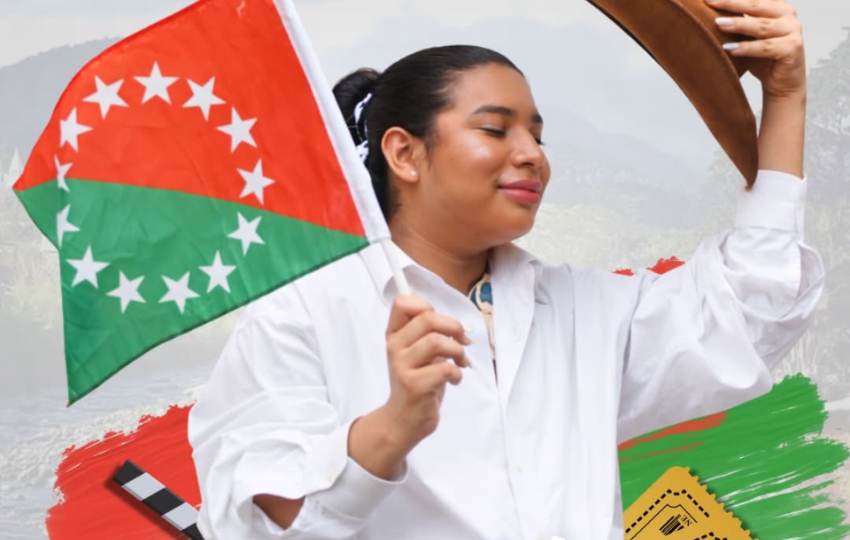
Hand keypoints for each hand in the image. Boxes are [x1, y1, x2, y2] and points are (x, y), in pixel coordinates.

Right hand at [382, 294, 470, 447]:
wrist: (404, 419)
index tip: (441, 322)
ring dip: (458, 352)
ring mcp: (402, 366)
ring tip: (460, 363)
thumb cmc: (417, 381)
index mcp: (394, 334)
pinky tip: (454, 380)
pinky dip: (457, 373)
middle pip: (428, 319)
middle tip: (463, 342)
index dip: (426, 305)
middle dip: (454, 327)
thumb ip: (425, 332)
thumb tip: (446, 316)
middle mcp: (394, 347)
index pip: (402, 303)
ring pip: (437, 342)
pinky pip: (445, 369)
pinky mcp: (414, 385)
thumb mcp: (417, 352)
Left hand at [708, 0, 805, 97]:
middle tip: (711, 2)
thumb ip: (738, 24)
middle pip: (756, 6)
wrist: (782, 84)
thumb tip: (710, 11)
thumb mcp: (748, 37)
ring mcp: (793, 30)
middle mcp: (787, 15)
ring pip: (761, 26)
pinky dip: (747, 48)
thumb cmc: (763, 59)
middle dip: (732, 3)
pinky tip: (729, 48)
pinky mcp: (793, 48)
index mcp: (777, 7)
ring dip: (738, 24)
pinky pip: (766, 47)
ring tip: (718, 23)